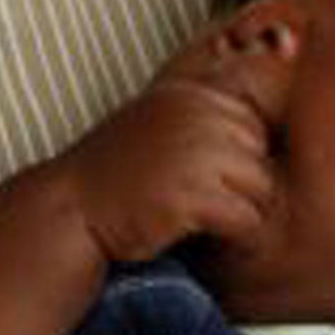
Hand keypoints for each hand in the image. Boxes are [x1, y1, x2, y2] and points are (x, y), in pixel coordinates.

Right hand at [45, 71, 272, 265]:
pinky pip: (248, 220)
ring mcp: (194, 155)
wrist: (72, 208)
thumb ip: (201, 116)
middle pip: (261, 156)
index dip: (237, 158)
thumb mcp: (157, 120)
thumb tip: (259, 129)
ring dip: (242, 212)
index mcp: (189, 95)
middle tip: (211, 206)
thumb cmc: (117, 171)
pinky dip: (237, 238)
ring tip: (210, 223)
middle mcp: (195, 117)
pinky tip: (209, 238)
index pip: (252, 125)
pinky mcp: (192, 197)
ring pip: (261, 189)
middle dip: (244, 185)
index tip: (210, 179)